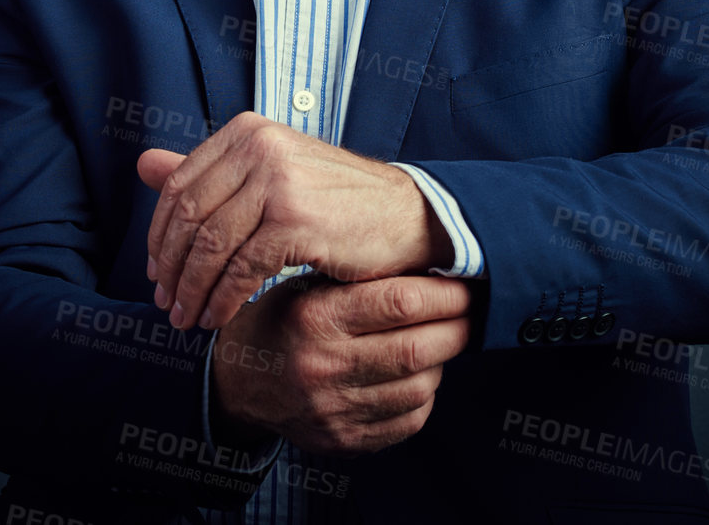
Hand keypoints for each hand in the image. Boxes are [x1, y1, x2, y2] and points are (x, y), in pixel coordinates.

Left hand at [137, 112, 447, 329]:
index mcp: (247, 131)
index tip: (155, 272)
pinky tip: (218, 319)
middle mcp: (259, 147)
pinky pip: (242, 269)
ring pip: (211, 246)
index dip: (160, 235)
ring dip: (192, 290)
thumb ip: (208, 173)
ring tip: (186, 319)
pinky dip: (223, 299)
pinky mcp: (296, 220)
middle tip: (165, 303)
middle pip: (189, 217)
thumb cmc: (337, 202)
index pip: (179, 186)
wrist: (408, 217)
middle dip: (171, 267)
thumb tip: (141, 163)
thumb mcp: (270, 176)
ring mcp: (277, 181)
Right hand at [211, 275, 473, 455]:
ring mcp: (333, 410)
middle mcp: (323, 366)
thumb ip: (361, 281)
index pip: (399, 303)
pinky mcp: (343, 441)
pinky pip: (408, 421)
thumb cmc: (282, 320)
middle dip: (457, 328)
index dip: (444, 293)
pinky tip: (418, 375)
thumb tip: (435, 268)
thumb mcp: (307, 287)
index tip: (465, 284)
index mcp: (314, 317)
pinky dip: (425, 395)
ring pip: (420, 387)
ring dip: (442, 362)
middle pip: (417, 349)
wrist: (237, 382)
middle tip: (471, 312)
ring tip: (442, 341)